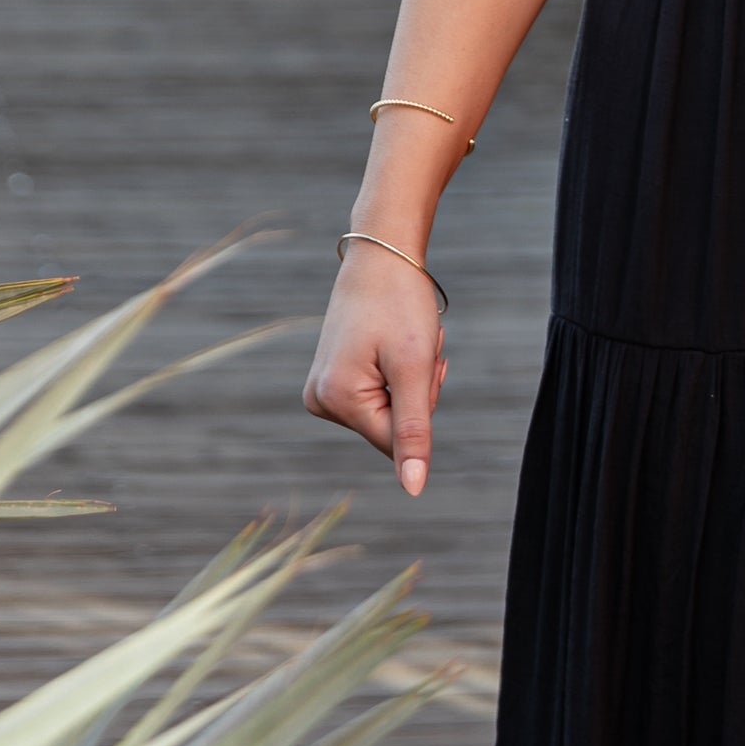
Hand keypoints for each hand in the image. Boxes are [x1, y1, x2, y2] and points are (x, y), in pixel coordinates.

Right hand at [303, 252, 445, 496]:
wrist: (382, 256)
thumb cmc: (401, 304)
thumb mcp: (414, 368)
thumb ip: (414, 432)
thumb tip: (413, 489)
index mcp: (335, 400)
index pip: (398, 440)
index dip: (424, 403)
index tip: (424, 360)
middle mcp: (319, 401)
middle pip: (392, 429)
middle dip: (418, 392)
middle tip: (417, 346)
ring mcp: (322, 391)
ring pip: (390, 413)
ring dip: (411, 382)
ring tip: (405, 341)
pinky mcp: (332, 381)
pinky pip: (379, 397)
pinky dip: (399, 375)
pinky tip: (395, 344)